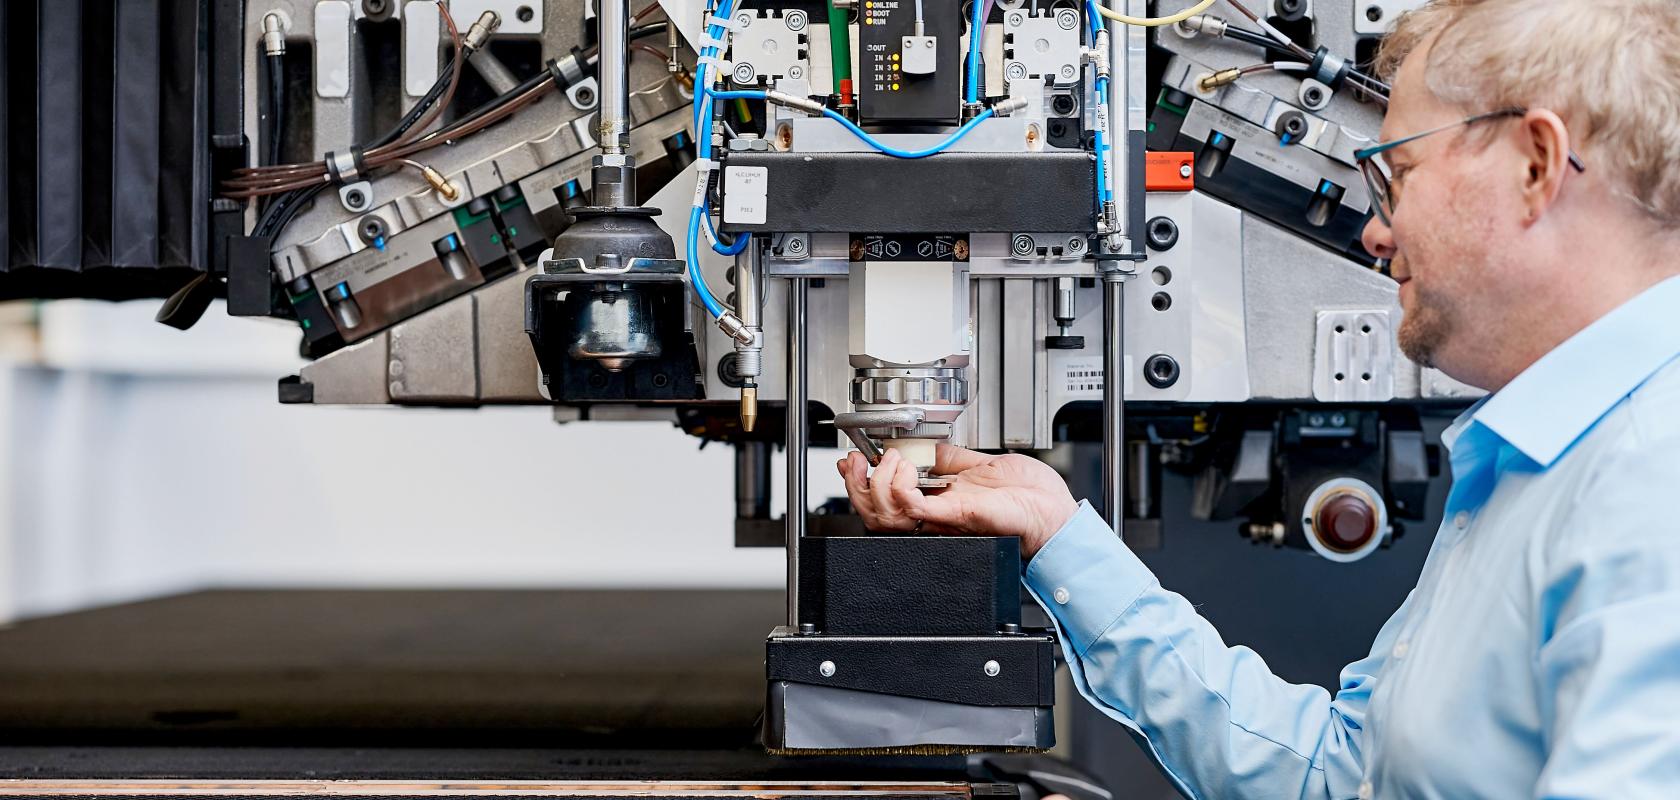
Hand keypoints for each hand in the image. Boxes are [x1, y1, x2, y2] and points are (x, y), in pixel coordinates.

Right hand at [836, 444, 1078, 556]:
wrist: (1053, 514)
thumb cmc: (1030, 497)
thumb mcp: (982, 466)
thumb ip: (952, 459)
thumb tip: (929, 447)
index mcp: (938, 502)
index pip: (885, 500)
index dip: (860, 483)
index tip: (852, 461)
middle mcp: (935, 514)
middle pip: (874, 513)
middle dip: (856, 485)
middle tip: (858, 463)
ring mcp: (943, 516)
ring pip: (884, 516)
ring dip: (878, 483)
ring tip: (892, 463)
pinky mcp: (956, 514)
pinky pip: (915, 509)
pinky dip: (901, 489)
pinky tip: (906, 472)